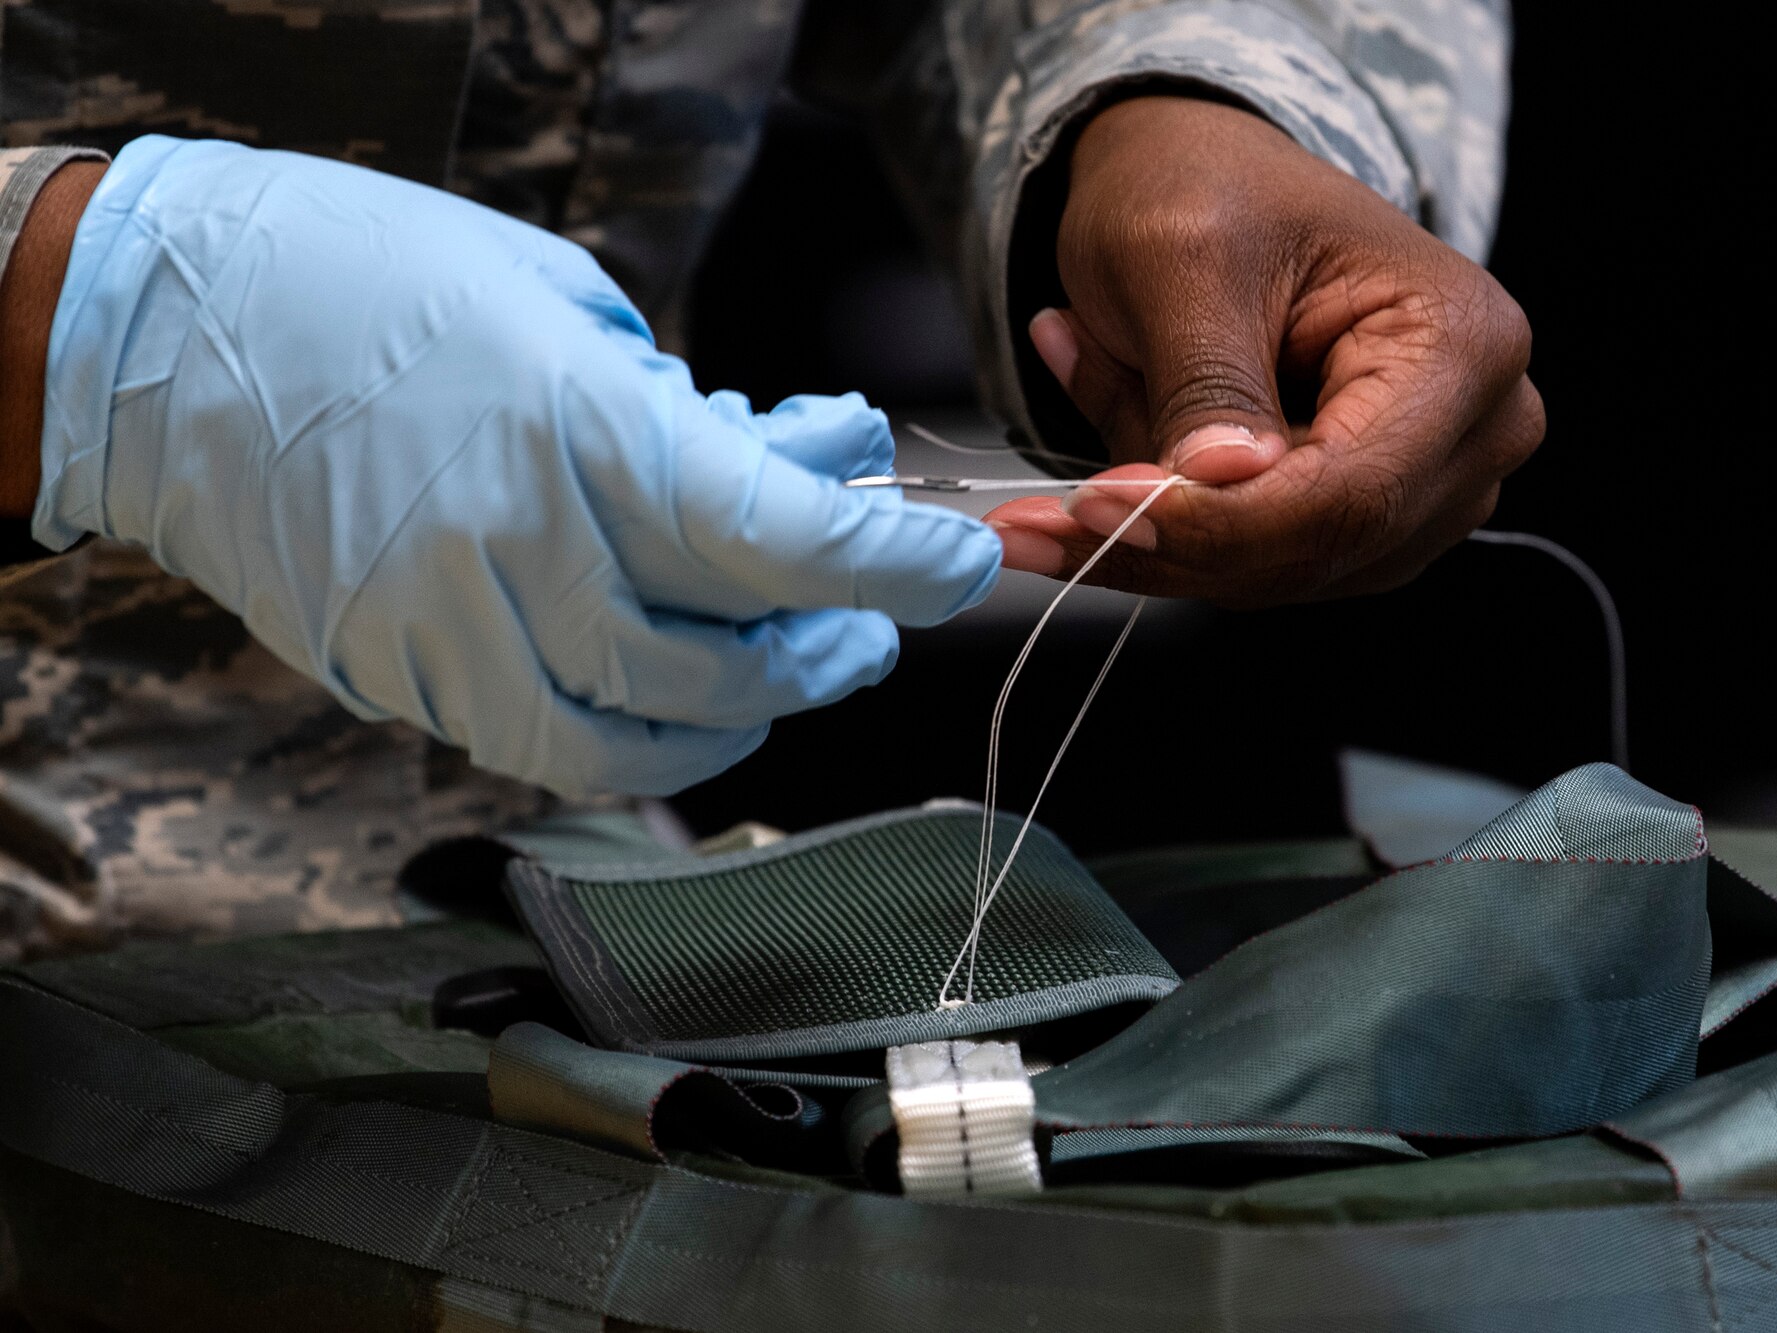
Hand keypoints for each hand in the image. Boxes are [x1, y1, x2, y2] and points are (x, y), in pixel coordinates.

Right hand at [34, 137, 998, 795]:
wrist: (160, 334)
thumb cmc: (367, 278)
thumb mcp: (561, 302)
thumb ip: (685, 408)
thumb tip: (798, 465)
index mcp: (572, 430)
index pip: (776, 537)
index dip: (891, 566)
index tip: (954, 565)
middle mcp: (517, 550)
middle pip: (724, 662)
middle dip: (826, 650)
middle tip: (864, 626)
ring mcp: (448, 631)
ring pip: (642, 740)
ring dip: (742, 714)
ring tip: (778, 665)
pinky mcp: (397, 676)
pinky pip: (544, 752)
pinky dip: (636, 744)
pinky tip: (668, 697)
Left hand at [986, 97, 1544, 604]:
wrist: (1202, 182)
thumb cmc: (1205, 188)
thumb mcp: (1183, 261)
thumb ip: (1206, 382)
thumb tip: (1219, 485)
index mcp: (1462, 346)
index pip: (1349, 492)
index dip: (1217, 522)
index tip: (1091, 510)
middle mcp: (1475, 432)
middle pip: (1317, 550)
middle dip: (1166, 542)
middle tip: (1030, 525)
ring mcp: (1427, 488)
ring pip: (1276, 576)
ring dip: (1155, 537)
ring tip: (1071, 448)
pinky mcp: (1363, 521)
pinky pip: (1254, 568)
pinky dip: (1164, 533)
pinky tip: (1110, 462)